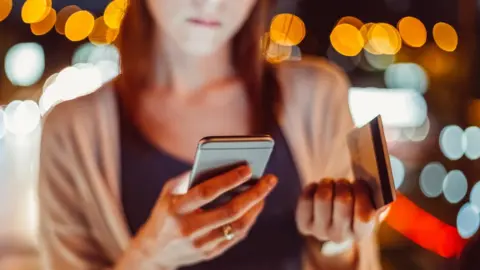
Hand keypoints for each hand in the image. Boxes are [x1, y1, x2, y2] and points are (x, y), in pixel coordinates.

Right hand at [126, 165, 277, 268]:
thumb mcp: (170, 192)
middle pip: (229, 211)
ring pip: (236, 226)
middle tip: (269, 179)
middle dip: (254, 193)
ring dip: (255, 208)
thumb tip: (224, 163)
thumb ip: (192, 177)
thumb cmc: (166, 212)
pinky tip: (255, 206)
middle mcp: (189, 229)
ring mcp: (200, 244)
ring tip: (264, 192)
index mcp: (177, 209)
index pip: (207, 192)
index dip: (229, 179)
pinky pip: (235, 236)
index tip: (248, 167)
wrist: (153, 251)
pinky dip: (248, 220)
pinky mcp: (208, 253)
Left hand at [295, 178, 377, 243]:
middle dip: (344, 185)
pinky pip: (305, 199)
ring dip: (328, 184)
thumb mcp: (371, 205)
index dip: (362, 193)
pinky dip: (312, 187)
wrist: (333, 223)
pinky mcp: (304, 224)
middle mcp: (340, 236)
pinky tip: (317, 188)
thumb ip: (381, 199)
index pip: (364, 216)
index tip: (359, 183)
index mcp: (361, 232)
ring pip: (323, 197)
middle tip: (343, 183)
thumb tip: (383, 192)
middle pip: (342, 201)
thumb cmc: (355, 207)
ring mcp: (320, 232)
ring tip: (330, 184)